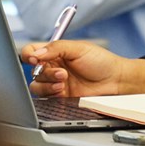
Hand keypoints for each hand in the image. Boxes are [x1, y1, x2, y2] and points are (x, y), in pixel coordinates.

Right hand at [19, 39, 144, 97]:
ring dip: (47, 83)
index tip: (34, 58)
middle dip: (44, 71)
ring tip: (63, 81)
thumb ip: (56, 47)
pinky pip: (45, 98)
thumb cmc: (101, 62)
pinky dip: (50, 93)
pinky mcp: (60, 97)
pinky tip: (62, 90)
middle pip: (32, 70)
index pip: (33, 51)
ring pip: (36, 85)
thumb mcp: (79, 48)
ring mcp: (56, 83)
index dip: (29, 54)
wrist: (115, 81)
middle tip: (61, 72)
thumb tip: (36, 52)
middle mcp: (53, 67)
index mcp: (56, 52)